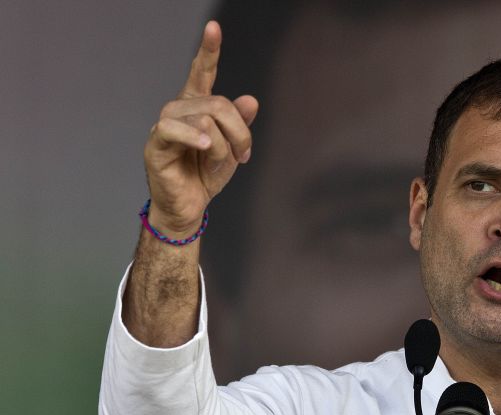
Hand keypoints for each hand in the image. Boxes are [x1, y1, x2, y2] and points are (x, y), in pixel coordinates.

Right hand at [143, 20, 258, 236]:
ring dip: (222, 146)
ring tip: (218, 163)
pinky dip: (194, 137)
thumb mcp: (233, 148)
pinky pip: (173, 128)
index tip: (214, 26)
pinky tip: (203, 145)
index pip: (202, 72)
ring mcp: (165, 125)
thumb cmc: (206, 175)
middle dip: (240, 133)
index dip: (208, 50)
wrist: (189, 207)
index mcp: (197, 106)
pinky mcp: (155, 144)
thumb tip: (251, 99)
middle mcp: (179, 109)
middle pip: (219, 104)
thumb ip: (240, 123)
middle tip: (244, 156)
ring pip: (205, 118)